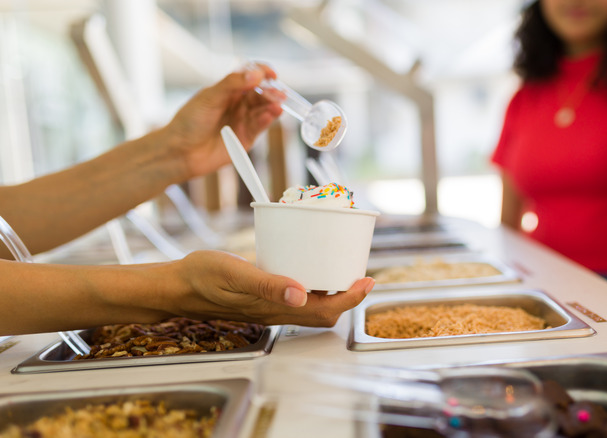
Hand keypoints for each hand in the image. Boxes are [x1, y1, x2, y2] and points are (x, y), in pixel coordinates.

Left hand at [162, 64, 283, 179]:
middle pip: (261, 93)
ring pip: (263, 109)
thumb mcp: (209, 97)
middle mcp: (238, 103)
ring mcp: (243, 120)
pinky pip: (260, 126)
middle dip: (271, 92)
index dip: (262, 72)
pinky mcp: (247, 137)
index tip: (271, 74)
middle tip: (279, 93)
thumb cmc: (189, 122)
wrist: (181, 151)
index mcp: (227, 89)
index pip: (250, 75)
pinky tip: (271, 115)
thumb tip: (256, 73)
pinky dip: (267, 119)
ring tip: (278, 105)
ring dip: (273, 106)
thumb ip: (232, 84)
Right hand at [168, 250, 374, 326]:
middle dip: (348, 296)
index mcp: (275, 308)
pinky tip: (311, 266)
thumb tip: (302, 294)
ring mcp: (271, 306)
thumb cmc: (202, 277)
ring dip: (333, 292)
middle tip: (360, 273)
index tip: (367, 280)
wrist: (177, 285)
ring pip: (312, 306)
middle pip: (324, 312)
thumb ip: (268, 285)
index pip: (325, 310)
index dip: (351, 298)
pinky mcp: (263, 298)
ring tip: (343, 268)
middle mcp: (277, 310)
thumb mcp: (235, 274)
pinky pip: (297, 297)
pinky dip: (314, 285)